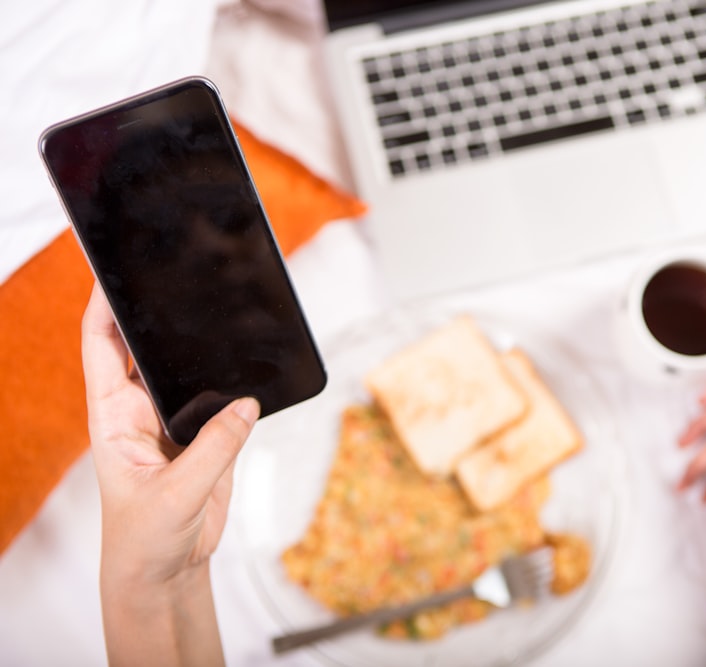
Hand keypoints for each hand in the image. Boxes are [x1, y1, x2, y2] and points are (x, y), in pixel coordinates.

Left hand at [82, 285, 258, 665]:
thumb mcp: (175, 494)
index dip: (103, 306)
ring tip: (227, 320)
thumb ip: (214, 448)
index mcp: (113, 416)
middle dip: (164, 315)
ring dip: (206, 351)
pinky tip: (254, 371)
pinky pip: (225, 400)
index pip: (101, 347)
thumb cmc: (147, 538)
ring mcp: (175, 421)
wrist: (168, 570)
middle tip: (185, 279)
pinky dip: (239, 385)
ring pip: (190, 371)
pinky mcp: (208, 435)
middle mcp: (140, 410)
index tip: (116, 271)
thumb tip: (246, 404)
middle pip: (147, 348)